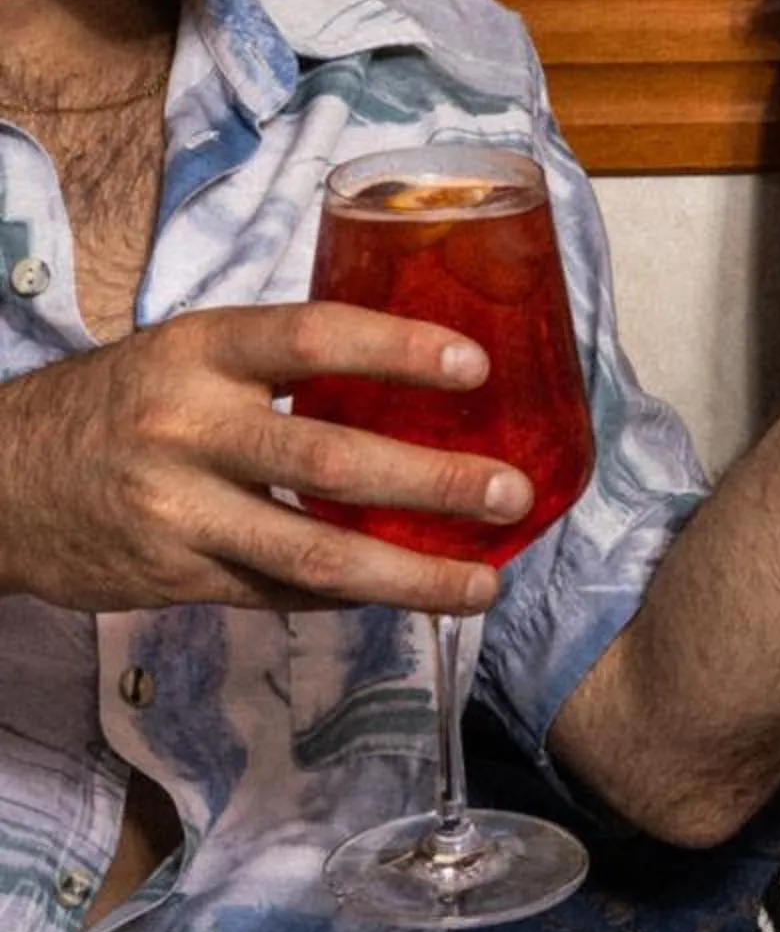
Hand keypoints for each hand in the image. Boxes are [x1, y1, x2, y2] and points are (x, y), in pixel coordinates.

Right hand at [0, 307, 535, 614]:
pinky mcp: (177, 577)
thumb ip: (277, 364)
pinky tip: (408, 593)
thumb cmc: (117, 405)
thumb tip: (408, 371)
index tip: (477, 366)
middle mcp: (189, 428)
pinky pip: (282, 592)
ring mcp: (181, 511)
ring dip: (412, 573)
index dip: (398, 348)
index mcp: (200, 351)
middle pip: (331, 458)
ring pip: (314, 552)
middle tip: (510, 491)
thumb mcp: (185, 354)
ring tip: (485, 583)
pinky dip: (352, 595)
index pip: (311, 336)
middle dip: (433, 481)